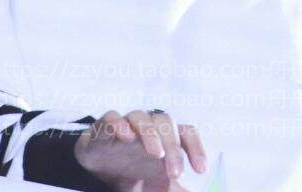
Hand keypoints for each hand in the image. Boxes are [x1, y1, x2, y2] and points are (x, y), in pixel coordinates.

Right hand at [74, 108, 206, 191]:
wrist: (100, 169)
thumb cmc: (136, 172)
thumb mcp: (158, 185)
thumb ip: (175, 189)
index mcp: (166, 137)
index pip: (187, 133)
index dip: (197, 148)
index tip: (201, 171)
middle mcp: (149, 126)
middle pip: (166, 124)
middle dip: (173, 147)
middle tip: (176, 174)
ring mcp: (127, 124)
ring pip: (141, 117)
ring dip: (150, 133)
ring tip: (156, 153)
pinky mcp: (104, 127)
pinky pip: (112, 117)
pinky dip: (118, 123)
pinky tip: (125, 135)